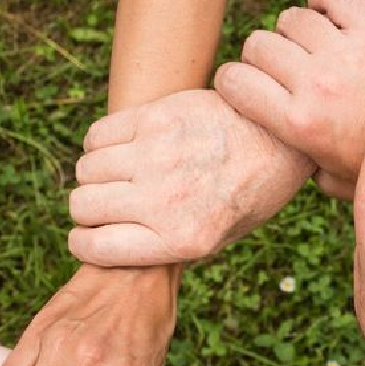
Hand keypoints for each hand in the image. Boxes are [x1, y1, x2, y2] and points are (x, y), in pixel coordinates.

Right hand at [67, 90, 315, 266]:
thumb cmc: (249, 194)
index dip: (84, 243)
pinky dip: (100, 144)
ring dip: (95, 175)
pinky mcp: (156, 118)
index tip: (89, 236)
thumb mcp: (218, 239)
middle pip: (83, 206)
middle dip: (87, 209)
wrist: (281, 139)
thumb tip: (111, 247)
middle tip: (107, 204)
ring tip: (119, 174)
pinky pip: (97, 135)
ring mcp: (158, 156)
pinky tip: (123, 148)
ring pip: (86, 169)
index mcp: (181, 240)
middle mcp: (165, 200)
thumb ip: (167, 246)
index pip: (95, 248)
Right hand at [214, 0, 364, 196]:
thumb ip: (299, 170)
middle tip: (281, 69)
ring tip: (310, 48)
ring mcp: (347, 54)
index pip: (233, 81)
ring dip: (295, 31)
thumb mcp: (333, 180)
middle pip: (259, 44)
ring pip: (292, 18)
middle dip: (262, 56)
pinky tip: (330, 18)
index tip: (243, 86)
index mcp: (299, 124)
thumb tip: (273, 166)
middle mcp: (318, 85)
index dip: (232, 81)